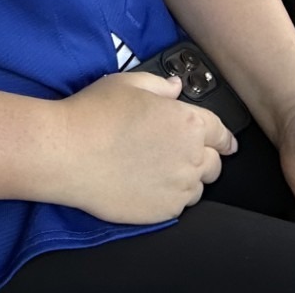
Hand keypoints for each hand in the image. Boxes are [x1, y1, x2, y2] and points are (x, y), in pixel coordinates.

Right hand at [53, 69, 235, 223]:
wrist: (68, 153)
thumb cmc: (96, 112)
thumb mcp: (129, 83)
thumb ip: (160, 86)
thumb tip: (176, 88)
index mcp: (187, 122)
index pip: (220, 132)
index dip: (223, 137)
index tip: (226, 143)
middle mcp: (190, 157)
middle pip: (214, 163)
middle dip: (203, 156)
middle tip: (179, 151)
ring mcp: (178, 188)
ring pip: (197, 186)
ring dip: (187, 177)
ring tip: (159, 168)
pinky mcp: (163, 211)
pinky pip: (179, 205)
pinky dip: (170, 195)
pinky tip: (147, 184)